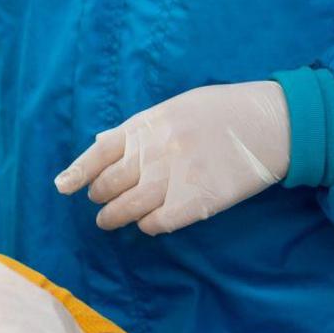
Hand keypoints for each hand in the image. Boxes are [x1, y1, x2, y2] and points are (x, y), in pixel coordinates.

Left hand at [54, 81, 290, 235]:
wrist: (271, 124)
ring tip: (109, 220)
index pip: (100, 151)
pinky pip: (158, 222)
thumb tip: (103, 142)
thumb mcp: (177, 107)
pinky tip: (148, 223)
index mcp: (150, 124)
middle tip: (98, 201)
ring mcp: (176, 178)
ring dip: (114, 217)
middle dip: (99, 195)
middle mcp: (156, 151)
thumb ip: (141, 127)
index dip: (78, 171)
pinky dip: (147, 225)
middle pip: (110, 183)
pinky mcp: (197, 203)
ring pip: (128, 207)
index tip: (62, 186)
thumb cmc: (223, 111)